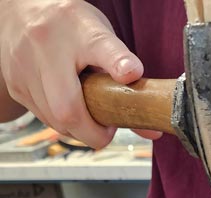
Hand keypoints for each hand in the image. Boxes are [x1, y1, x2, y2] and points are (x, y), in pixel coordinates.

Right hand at [0, 0, 160, 147]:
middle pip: (67, 111)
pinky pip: (43, 118)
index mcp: (76, 30)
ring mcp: (23, 69)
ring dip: (77, 128)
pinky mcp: (14, 86)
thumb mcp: (102, 38)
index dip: (117, 65)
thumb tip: (153, 128)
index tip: (127, 83)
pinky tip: (68, 105)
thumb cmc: (70, 26)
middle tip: (106, 127)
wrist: (23, 8)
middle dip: (92, 131)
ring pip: (55, 122)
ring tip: (88, 113)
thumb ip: (127, 75)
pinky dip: (60, 121)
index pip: (100, 48)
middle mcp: (43, 47)